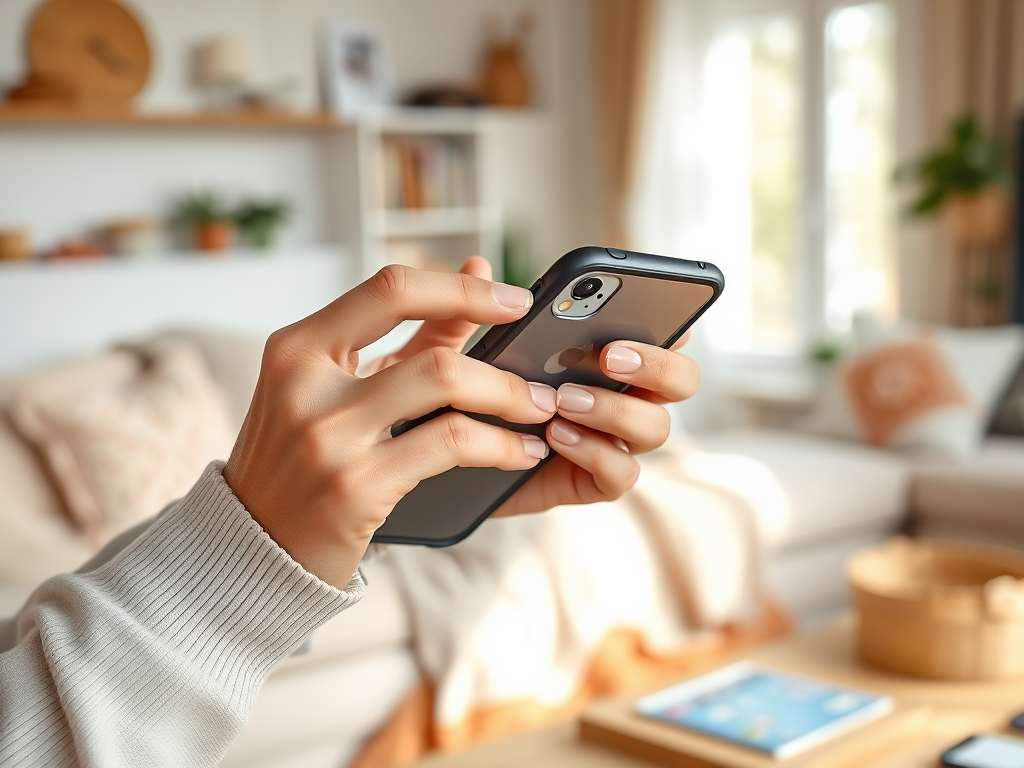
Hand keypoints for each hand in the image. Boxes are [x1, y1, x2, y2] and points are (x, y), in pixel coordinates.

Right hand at [224, 263, 550, 587]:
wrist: (251, 546)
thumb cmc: (301, 460)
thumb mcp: (340, 389)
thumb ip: (411, 337)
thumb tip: (478, 273)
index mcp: (297, 346)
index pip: (391, 289)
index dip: (463, 290)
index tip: (515, 299)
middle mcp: (305, 383)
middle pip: (432, 348)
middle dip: (503, 364)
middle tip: (544, 382)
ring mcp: (329, 437)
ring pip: (446, 389)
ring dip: (510, 401)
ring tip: (540, 414)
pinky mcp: (355, 487)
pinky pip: (449, 446)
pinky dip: (499, 446)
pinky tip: (519, 453)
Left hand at [366, 257, 699, 519]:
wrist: (442, 466)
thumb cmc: (464, 400)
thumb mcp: (457, 353)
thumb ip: (468, 311)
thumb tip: (478, 263)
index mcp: (608, 357)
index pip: (663, 335)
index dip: (674, 322)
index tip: (656, 311)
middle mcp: (625, 396)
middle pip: (681, 382)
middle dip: (657, 365)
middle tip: (609, 355)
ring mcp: (614, 441)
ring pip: (656, 427)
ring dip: (615, 410)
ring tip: (564, 400)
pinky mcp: (593, 482)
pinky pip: (621, 474)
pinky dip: (595, 453)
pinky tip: (557, 437)